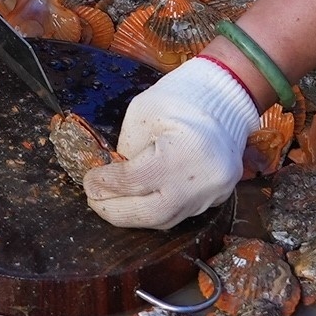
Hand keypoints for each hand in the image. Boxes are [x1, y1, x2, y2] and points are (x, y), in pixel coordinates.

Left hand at [83, 56, 260, 228]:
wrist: (226, 95)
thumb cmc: (181, 96)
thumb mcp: (143, 113)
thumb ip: (128, 149)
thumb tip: (111, 179)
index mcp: (184, 152)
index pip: (136, 180)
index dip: (107, 183)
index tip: (89, 181)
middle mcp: (203, 180)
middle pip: (152, 213)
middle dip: (116, 211)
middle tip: (94, 201)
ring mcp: (215, 193)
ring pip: (167, 219)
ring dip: (134, 216)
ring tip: (111, 206)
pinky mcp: (218, 197)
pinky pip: (182, 213)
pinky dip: (156, 211)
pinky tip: (138, 203)